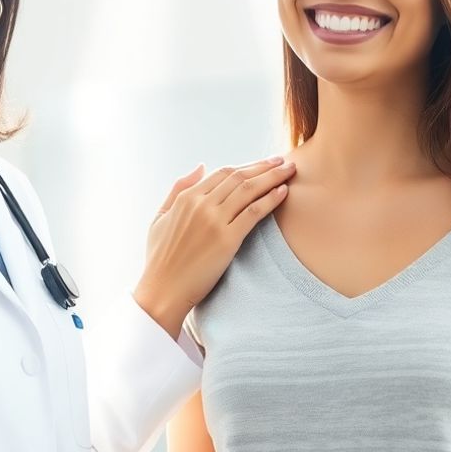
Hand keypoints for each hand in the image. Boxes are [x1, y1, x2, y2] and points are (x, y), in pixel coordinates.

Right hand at [134, 157, 295, 335]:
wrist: (163, 291)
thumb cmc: (160, 258)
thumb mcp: (160, 217)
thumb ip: (178, 189)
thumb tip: (200, 166)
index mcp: (186, 198)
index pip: (223, 173)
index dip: (247, 166)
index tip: (264, 163)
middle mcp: (201, 204)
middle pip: (239, 177)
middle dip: (264, 166)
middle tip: (284, 161)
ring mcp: (214, 221)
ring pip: (249, 190)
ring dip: (273, 177)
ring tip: (290, 170)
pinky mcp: (227, 240)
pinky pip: (254, 212)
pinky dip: (271, 199)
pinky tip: (283, 192)